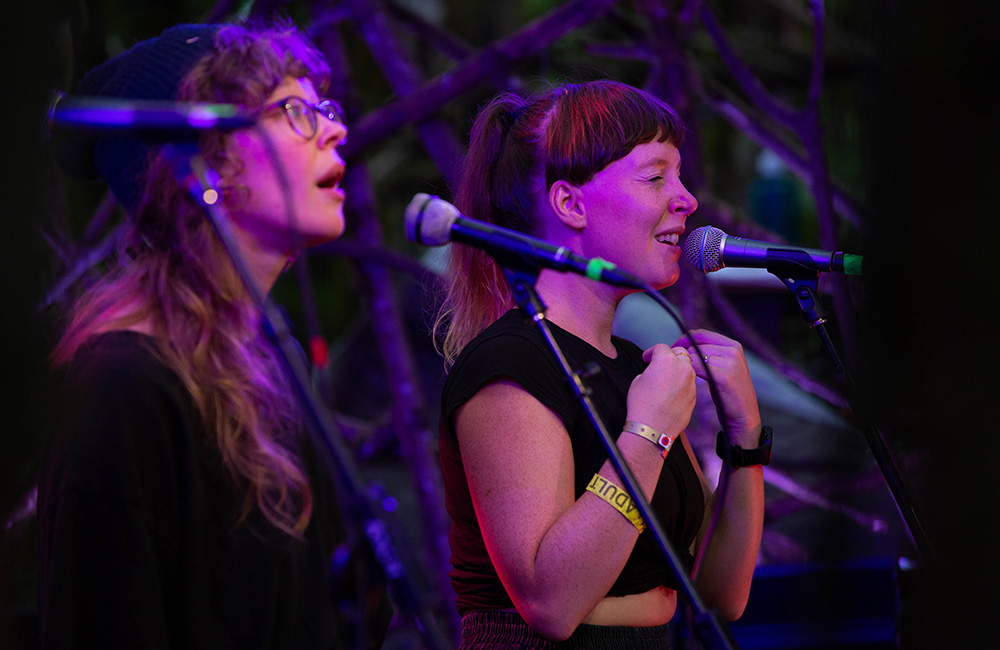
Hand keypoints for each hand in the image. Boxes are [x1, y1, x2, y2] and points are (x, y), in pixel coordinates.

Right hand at [626, 343, 696, 438]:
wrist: (651, 429)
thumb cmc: (642, 406)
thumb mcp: (638, 380)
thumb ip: (650, 370)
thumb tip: (656, 371)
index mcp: (666, 360)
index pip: (661, 347)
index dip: (651, 352)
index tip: (647, 358)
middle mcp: (682, 369)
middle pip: (680, 353)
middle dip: (670, 356)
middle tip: (660, 364)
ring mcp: (690, 383)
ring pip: (688, 369)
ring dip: (678, 370)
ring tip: (666, 380)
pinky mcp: (694, 397)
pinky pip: (689, 385)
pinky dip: (682, 385)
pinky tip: (671, 394)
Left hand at [674, 330, 760, 446]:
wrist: (744, 417)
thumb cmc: (728, 394)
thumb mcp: (723, 368)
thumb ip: (711, 354)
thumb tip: (687, 345)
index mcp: (733, 345)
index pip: (700, 334)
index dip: (683, 340)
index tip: (671, 350)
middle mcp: (733, 350)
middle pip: (695, 345)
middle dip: (680, 353)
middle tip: (668, 364)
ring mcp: (730, 362)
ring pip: (694, 356)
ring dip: (683, 365)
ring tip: (676, 376)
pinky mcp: (724, 376)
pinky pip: (696, 368)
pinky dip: (687, 374)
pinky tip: (684, 383)